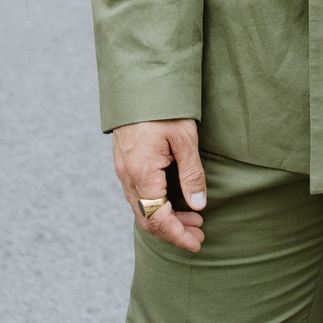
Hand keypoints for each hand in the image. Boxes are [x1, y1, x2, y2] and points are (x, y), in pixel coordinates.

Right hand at [112, 119, 205, 251]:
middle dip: (174, 231)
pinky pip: (138, 194)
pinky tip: (175, 200)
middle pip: (147, 219)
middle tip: (199, 234)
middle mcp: (127, 176)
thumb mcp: (185, 138)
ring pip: (142, 207)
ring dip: (166, 218)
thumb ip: (192, 174)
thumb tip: (198, 205)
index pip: (158, 219)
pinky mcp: (124, 161)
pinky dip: (157, 204)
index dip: (178, 235)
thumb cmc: (163, 107)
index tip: (197, 242)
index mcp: (141, 174)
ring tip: (194, 219)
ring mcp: (122, 169)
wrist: (136, 81)